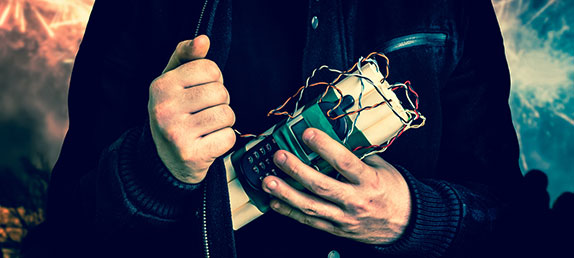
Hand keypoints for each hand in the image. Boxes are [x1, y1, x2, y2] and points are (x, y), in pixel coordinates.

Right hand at [148, 35, 235, 183]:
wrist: (166, 161)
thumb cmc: (175, 115)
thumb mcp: (173, 82)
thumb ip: (186, 57)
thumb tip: (203, 39)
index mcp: (161, 86)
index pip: (210, 69)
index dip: (214, 80)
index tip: (201, 92)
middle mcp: (164, 108)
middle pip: (221, 92)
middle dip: (220, 102)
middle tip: (204, 113)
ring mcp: (177, 133)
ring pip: (227, 114)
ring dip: (223, 122)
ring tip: (206, 128)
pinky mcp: (192, 154)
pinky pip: (228, 137)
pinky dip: (224, 140)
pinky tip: (208, 143)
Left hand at [262, 128, 410, 244]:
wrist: (406, 223)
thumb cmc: (393, 192)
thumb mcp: (382, 168)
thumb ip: (359, 154)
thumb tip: (335, 137)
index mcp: (370, 181)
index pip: (344, 162)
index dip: (324, 147)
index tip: (307, 134)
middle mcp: (356, 201)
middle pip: (322, 186)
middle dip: (297, 170)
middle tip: (279, 157)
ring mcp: (345, 218)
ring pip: (311, 207)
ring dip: (286, 194)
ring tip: (269, 181)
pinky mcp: (337, 230)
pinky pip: (310, 221)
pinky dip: (290, 212)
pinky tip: (275, 202)